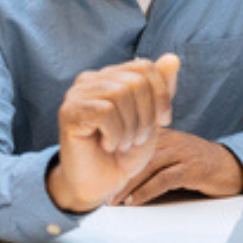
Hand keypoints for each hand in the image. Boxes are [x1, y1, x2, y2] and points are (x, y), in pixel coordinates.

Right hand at [47, 54, 179, 212]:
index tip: (162, 122)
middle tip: (137, 139)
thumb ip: (160, 90)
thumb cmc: (123, 153)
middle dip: (146, 116)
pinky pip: (105, 111)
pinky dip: (115, 134)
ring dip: (130, 127)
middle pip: (135, 81)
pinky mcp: (68, 112)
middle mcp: (90, 79)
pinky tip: (107, 144)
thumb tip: (173, 57)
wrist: (100, 185)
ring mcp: (77, 94)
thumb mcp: (151, 119)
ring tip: (123, 143)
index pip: (144, 66)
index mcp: (109, 76)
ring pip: (120, 94)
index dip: (161, 95)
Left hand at [111, 129, 242, 205]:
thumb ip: (151, 157)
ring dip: (127, 185)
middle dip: (116, 175)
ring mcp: (182, 153)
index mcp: (162, 135)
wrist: (232, 166)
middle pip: (135, 156)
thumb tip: (122, 173)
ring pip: (147, 167)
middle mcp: (170, 140)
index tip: (97, 175)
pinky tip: (134, 201)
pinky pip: (164, 179)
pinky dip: (146, 191)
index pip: (131, 142)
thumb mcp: (172, 154)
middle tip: (101, 192)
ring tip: (113, 200)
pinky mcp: (192, 168)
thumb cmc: (198, 164)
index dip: (113, 158)